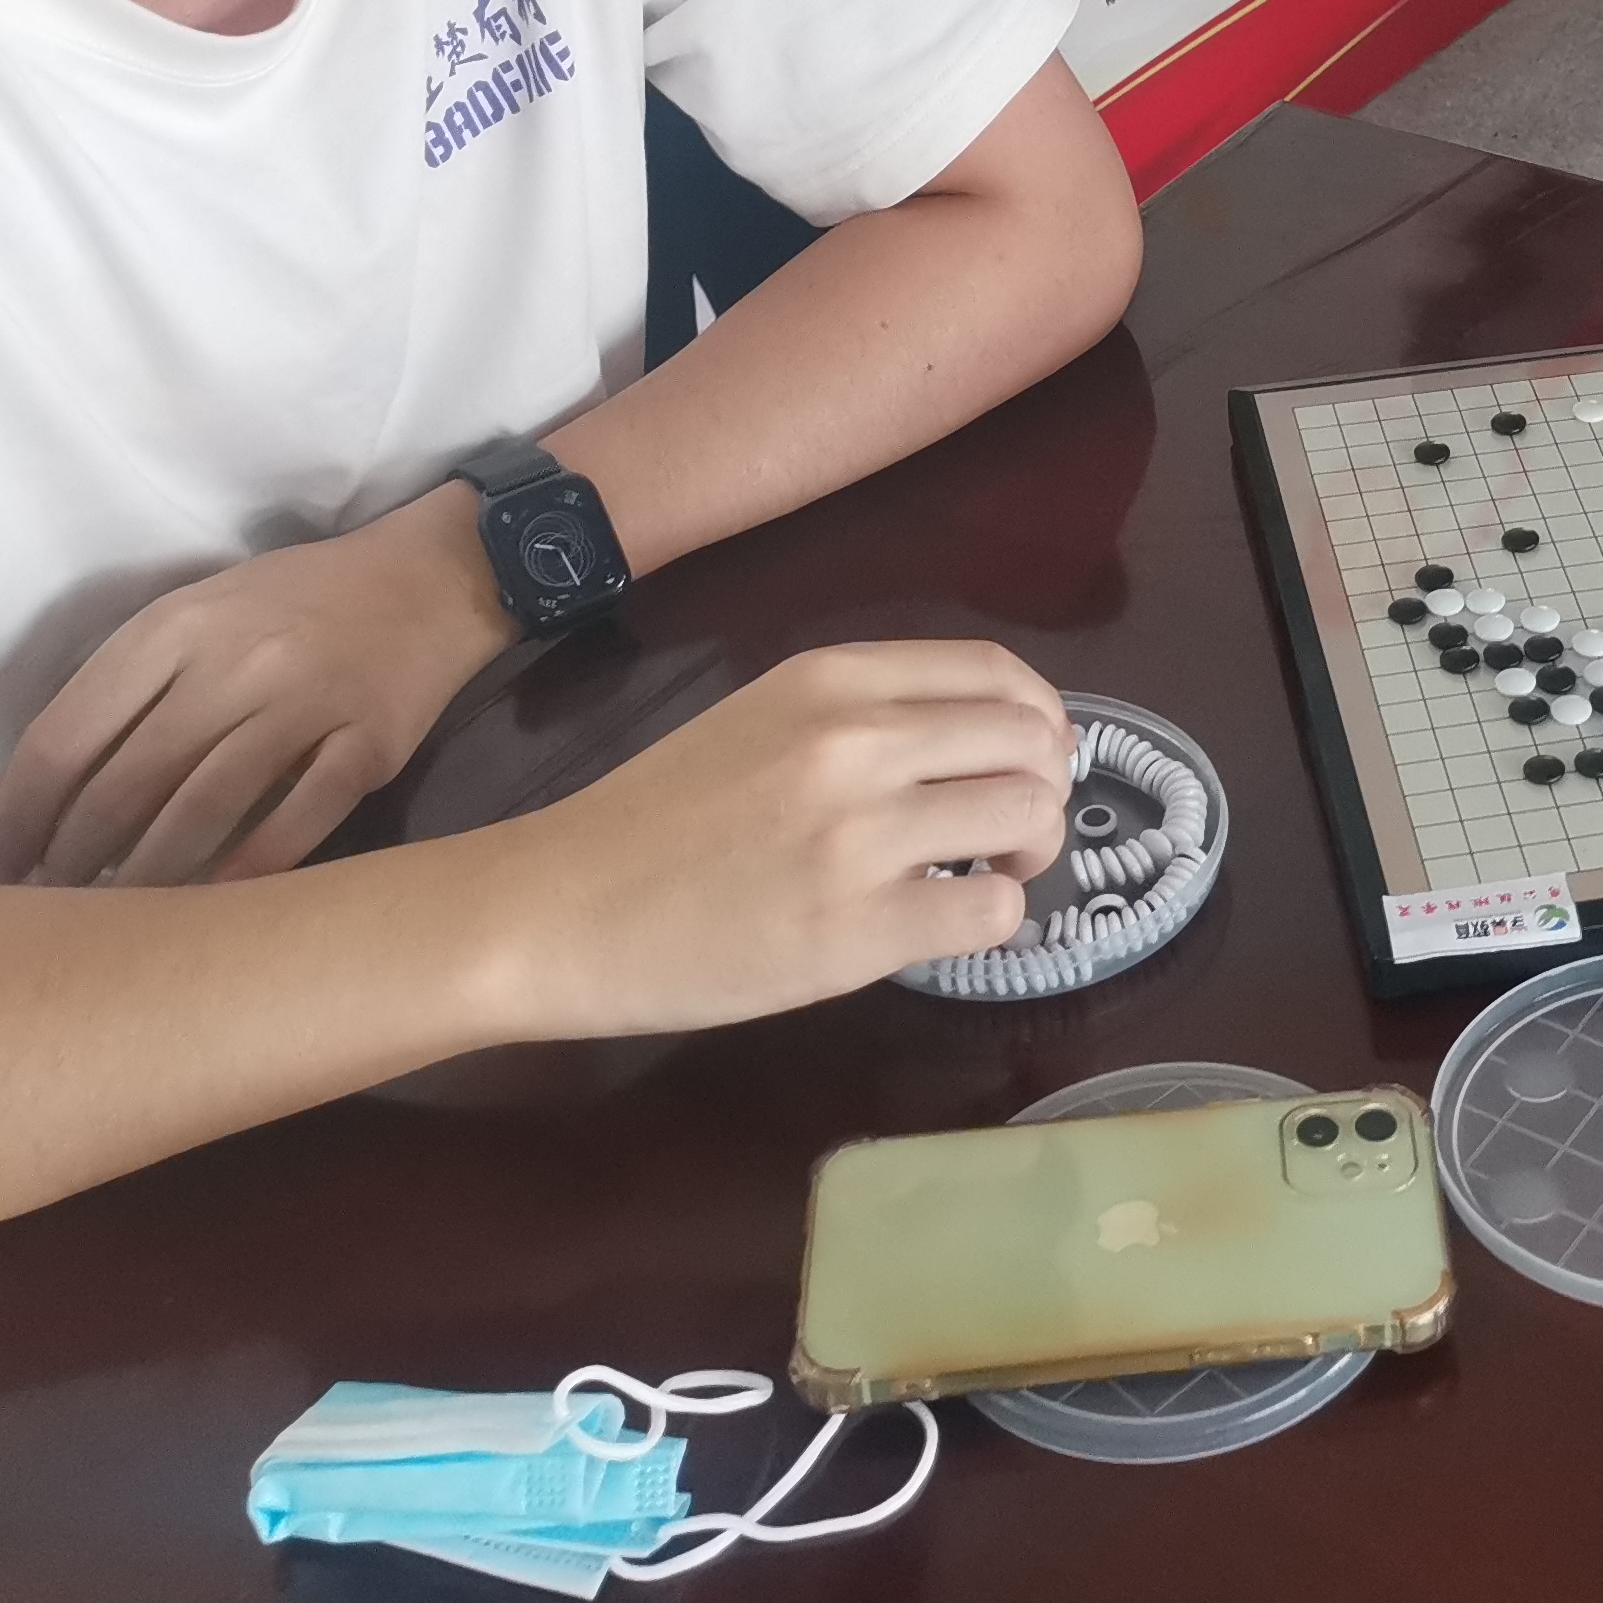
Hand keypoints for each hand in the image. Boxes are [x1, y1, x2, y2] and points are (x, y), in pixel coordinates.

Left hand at [0, 488, 511, 887]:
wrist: (431, 576)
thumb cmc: (291, 604)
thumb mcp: (187, 625)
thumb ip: (101, 704)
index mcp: (172, 627)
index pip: (65, 737)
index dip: (21, 817)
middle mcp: (233, 663)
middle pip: (126, 783)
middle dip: (72, 860)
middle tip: (50, 909)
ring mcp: (306, 702)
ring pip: (203, 809)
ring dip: (147, 878)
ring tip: (115, 921)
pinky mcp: (371, 742)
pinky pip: (301, 817)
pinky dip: (252, 866)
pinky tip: (216, 903)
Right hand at [495, 643, 1072, 1034]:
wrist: (557, 909)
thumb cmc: (655, 821)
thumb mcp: (763, 721)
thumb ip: (864, 716)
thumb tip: (982, 741)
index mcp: (832, 680)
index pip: (997, 673)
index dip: (1039, 718)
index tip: (1030, 757)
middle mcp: (856, 742)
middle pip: (1030, 743)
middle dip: (1045, 789)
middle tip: (1009, 832)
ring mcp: (860, 836)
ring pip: (1027, 819)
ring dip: (1029, 854)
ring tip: (983, 876)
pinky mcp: (857, 929)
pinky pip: (992, 913)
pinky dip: (992, 921)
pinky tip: (942, 925)